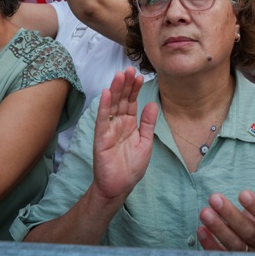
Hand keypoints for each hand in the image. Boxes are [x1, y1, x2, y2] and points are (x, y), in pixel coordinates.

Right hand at [92, 68, 157, 201]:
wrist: (120, 186)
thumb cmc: (132, 166)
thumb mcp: (145, 142)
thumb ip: (148, 123)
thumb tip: (153, 103)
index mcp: (129, 124)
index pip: (131, 102)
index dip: (135, 89)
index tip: (139, 76)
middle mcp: (118, 124)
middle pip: (122, 100)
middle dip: (125, 84)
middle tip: (129, 69)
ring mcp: (109, 129)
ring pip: (112, 105)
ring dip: (115, 90)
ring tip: (120, 75)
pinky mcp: (101, 138)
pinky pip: (103, 119)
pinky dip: (105, 106)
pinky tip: (107, 93)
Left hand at [198, 163, 254, 252]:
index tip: (242, 193)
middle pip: (248, 232)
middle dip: (231, 216)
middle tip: (214, 198)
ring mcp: (247, 253)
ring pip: (233, 244)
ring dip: (218, 229)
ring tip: (204, 212)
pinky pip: (221, 255)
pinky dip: (210, 244)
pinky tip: (201, 230)